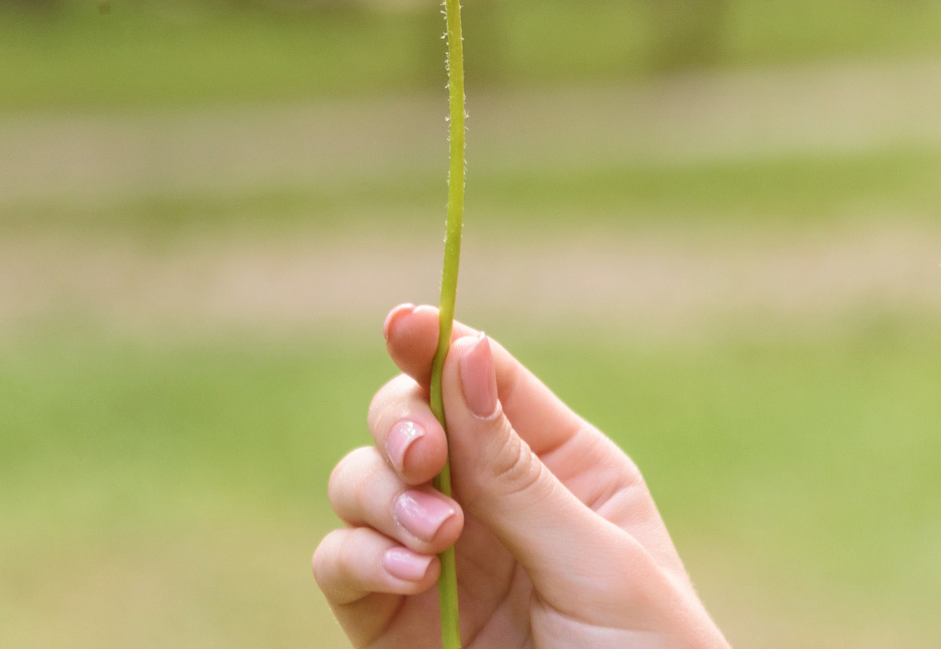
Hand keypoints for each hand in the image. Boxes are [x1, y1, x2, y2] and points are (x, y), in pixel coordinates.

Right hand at [313, 303, 728, 648]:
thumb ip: (519, 472)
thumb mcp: (599, 562)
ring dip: (382, 495)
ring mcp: (435, 560)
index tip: (403, 322)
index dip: (438, 344)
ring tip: (434, 538)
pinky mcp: (390, 622)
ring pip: (361, 484)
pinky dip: (359, 554)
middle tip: (425, 456)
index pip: (485, 383)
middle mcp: (491, 504)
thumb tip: (466, 355)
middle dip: (402, 425)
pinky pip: (341, 562)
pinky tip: (409, 573)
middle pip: (407, 420)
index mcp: (560, 469)